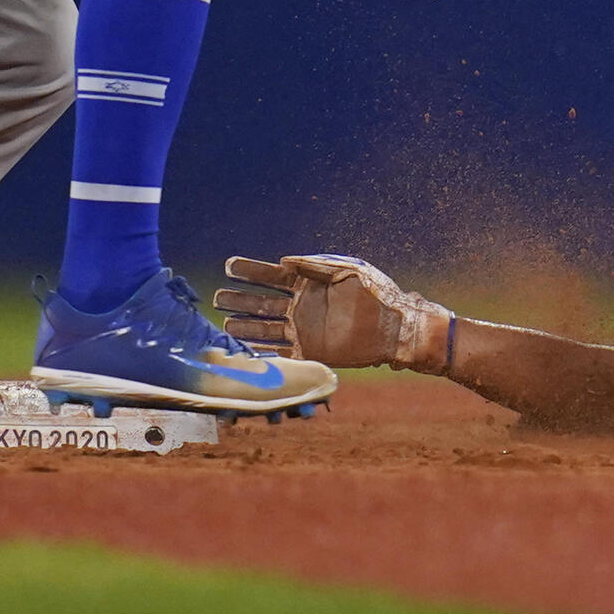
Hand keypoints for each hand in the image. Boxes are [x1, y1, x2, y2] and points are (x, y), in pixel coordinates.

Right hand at [218, 255, 452, 371]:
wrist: (396, 326)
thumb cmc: (376, 293)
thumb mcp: (346, 270)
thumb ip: (314, 265)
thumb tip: (283, 261)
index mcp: (309, 283)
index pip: (272, 276)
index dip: (250, 271)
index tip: (229, 265)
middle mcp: (302, 306)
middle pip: (262, 302)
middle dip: (240, 299)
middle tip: (217, 296)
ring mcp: (304, 330)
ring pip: (265, 327)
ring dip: (244, 325)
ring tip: (224, 322)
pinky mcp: (310, 352)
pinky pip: (280, 352)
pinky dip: (261, 351)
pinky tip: (243, 348)